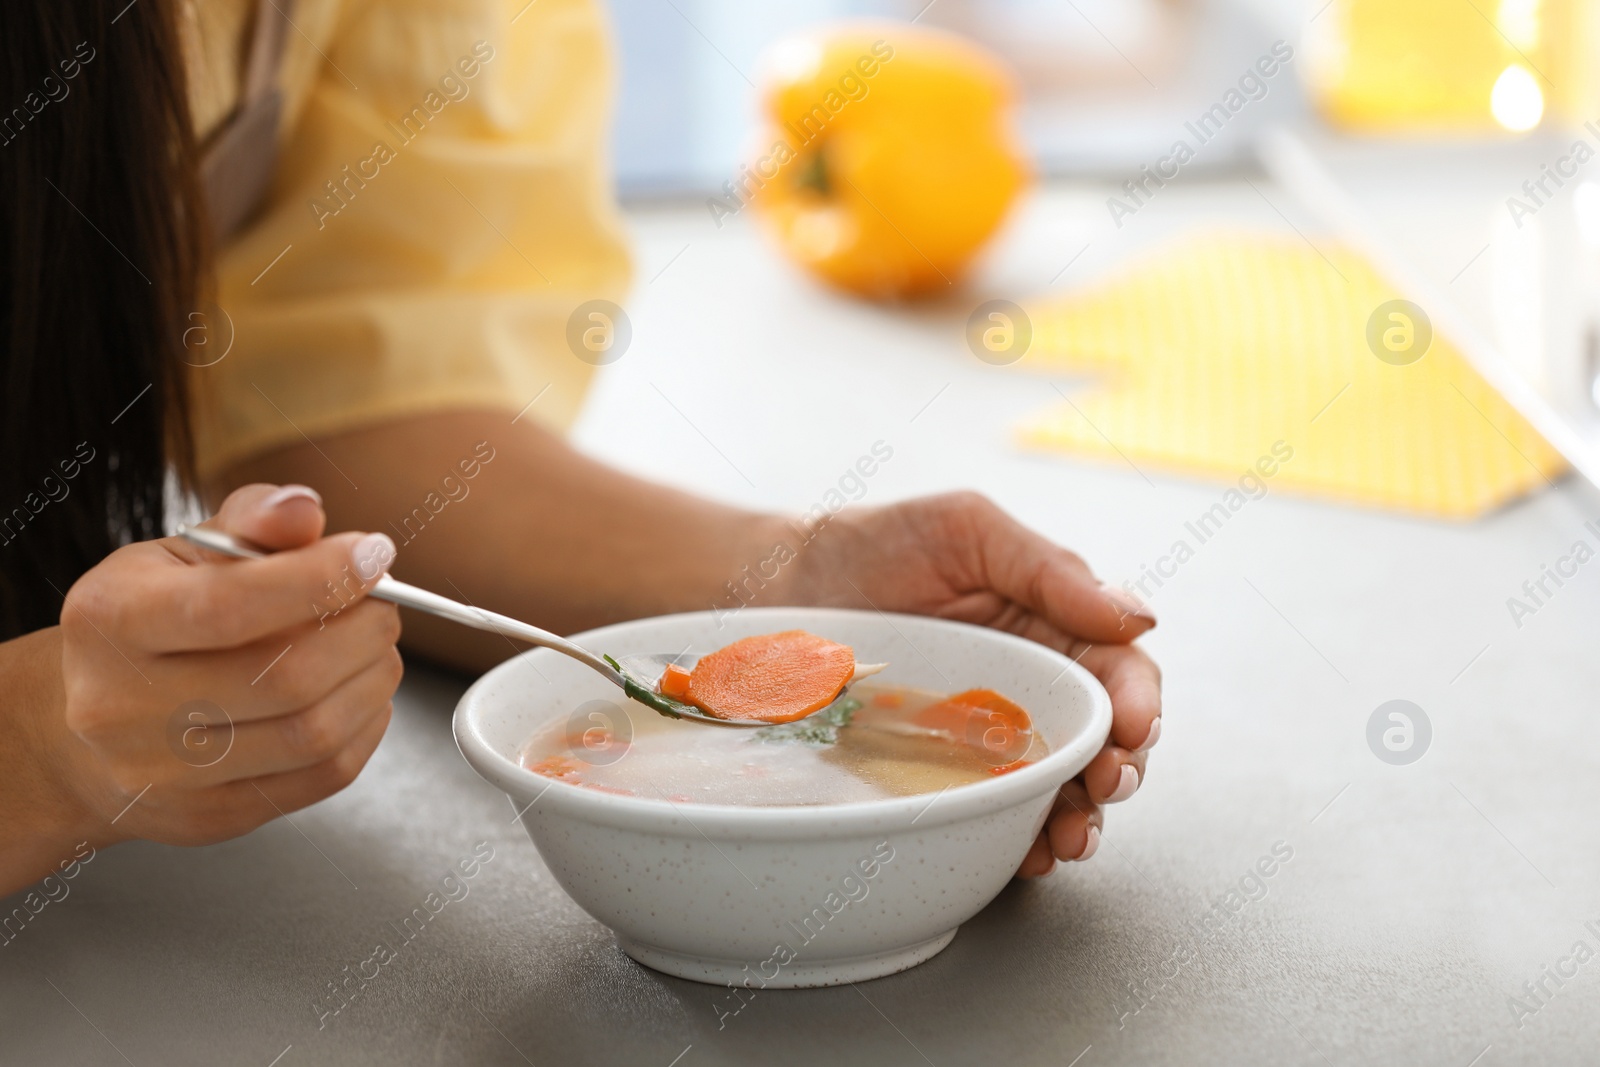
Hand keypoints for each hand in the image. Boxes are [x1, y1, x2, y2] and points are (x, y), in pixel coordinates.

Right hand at [55, 484, 402, 849]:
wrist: (82, 730)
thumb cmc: (147, 626)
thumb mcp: (179, 555)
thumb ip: (249, 524)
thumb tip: (304, 511)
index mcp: (113, 619)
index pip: (230, 606)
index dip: (320, 579)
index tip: (374, 555)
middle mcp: (123, 704)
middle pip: (286, 677)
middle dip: (363, 631)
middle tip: (381, 606)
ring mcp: (164, 773)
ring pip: (312, 733)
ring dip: (373, 680)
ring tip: (376, 647)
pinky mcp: (209, 816)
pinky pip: (323, 775)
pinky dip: (366, 727)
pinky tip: (361, 695)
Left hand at [780, 491, 1160, 876]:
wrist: (780, 583)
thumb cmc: (873, 543)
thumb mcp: (967, 530)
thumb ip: (1050, 570)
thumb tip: (1140, 616)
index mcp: (1050, 624)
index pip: (1120, 669)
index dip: (1140, 702)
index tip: (1134, 729)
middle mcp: (1029, 685)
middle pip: (1102, 739)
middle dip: (1119, 769)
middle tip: (1107, 786)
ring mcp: (986, 734)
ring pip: (1058, 785)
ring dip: (1079, 817)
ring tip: (1072, 835)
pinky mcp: (943, 771)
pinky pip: (994, 811)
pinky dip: (1019, 837)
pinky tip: (1026, 852)